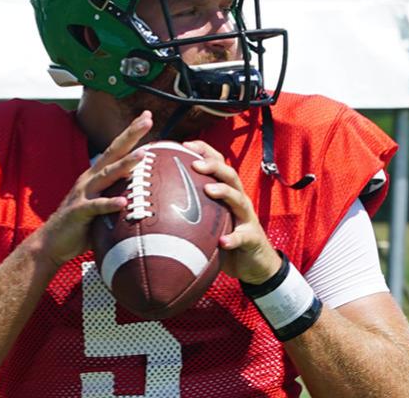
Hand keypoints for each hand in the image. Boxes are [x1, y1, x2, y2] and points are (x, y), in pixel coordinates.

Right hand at [37, 111, 152, 267]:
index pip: (116, 149)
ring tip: (142, 155)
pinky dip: (109, 204)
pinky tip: (123, 202)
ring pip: (107, 175)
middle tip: (147, 120)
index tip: (147, 116)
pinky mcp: (78, 212)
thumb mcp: (103, 206)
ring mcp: (83, 194)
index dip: (131, 133)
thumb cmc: (81, 225)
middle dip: (130, 135)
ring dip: (125, 165)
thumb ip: (120, 195)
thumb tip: (144, 192)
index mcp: (96, 175)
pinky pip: (96, 207)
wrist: (51, 243)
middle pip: (113, 153)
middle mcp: (90, 179)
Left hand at [182, 140, 281, 284]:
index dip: (204, 151)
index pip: (218, 164)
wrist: (254, 263)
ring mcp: (247, 218)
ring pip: (239, 199)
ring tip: (209, 190)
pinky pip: (243, 237)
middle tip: (194, 164)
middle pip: (230, 175)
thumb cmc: (225, 237)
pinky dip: (233, 238)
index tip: (185, 144)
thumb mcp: (209, 220)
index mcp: (227, 192)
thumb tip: (154, 203)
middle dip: (213, 166)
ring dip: (224, 192)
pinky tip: (223, 241)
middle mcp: (238, 200)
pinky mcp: (252, 238)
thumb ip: (190, 209)